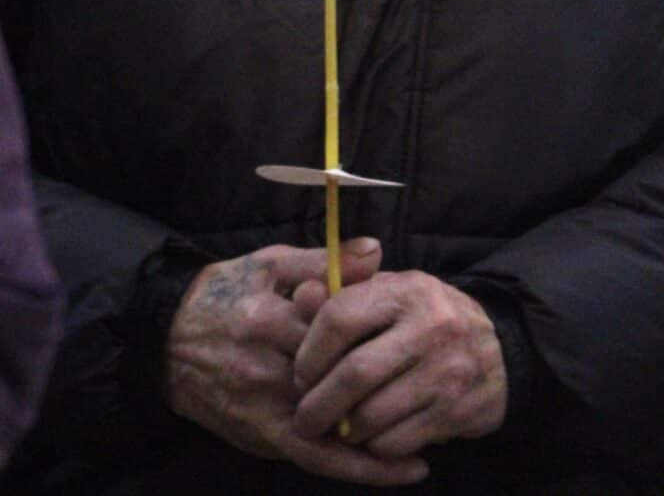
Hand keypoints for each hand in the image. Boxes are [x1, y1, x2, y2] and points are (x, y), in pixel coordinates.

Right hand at [166, 239, 426, 484]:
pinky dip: (353, 466)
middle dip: (388, 391)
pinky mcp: (257, 433)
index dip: (381, 338)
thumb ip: (325, 262)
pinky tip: (395, 469)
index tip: (422, 342)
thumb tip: (376, 251)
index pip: (339, 332)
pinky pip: (311, 456)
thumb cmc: (227, 293)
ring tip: (427, 447)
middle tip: (442, 396)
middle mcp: (264, 367)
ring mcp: (260, 405)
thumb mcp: (272, 264)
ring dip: (379, 442)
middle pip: (339, 384)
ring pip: (329, 429)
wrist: (164, 338)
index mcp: (269, 320)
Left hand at [292, 270, 507, 458]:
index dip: (309, 353)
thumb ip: (341, 297)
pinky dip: (376, 446)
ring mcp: (449, 369)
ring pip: (370, 416)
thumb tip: (301, 295)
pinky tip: (380, 433)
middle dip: (316, 406)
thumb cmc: (426, 324)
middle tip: (306, 419)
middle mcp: (434, 325)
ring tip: (344, 426)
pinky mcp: (457, 410)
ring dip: (346, 430)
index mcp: (410, 290)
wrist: (502, 351)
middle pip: (353, 374)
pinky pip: (393, 442)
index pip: (340, 318)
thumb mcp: (391, 298)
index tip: (302, 375)